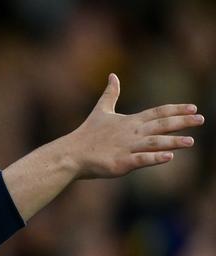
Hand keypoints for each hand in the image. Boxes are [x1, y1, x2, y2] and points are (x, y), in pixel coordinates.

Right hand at [65, 73, 203, 178]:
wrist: (71, 154)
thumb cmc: (86, 134)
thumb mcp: (101, 111)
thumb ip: (110, 94)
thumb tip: (113, 75)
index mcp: (130, 121)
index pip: (158, 112)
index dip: (176, 109)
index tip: (194, 108)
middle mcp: (131, 133)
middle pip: (161, 125)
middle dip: (182, 122)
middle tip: (201, 120)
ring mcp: (126, 148)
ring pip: (154, 143)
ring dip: (173, 141)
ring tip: (191, 141)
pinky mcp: (120, 162)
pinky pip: (141, 160)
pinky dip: (155, 158)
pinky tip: (169, 157)